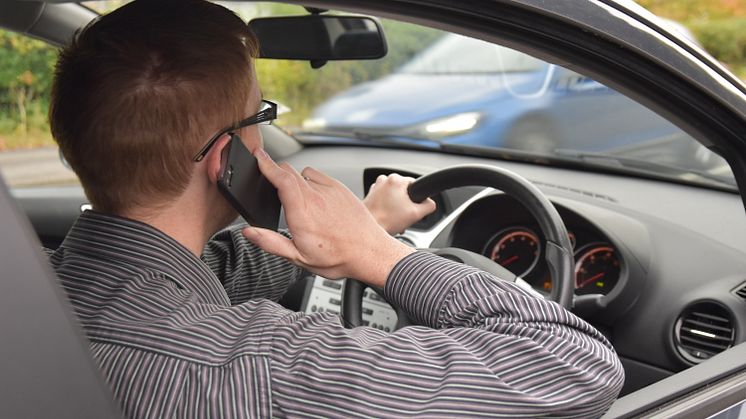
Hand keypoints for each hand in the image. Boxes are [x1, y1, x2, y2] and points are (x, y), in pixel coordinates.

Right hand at [242, 150, 414, 287]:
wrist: (370, 252)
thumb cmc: (338, 257)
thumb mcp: (299, 258)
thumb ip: (270, 243)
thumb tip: (249, 232)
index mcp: (301, 212)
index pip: (280, 178)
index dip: (266, 164)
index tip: (257, 156)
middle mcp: (315, 196)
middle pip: (289, 170)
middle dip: (276, 171)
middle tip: (269, 178)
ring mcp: (330, 190)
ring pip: (303, 172)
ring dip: (294, 178)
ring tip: (296, 197)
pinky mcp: (341, 188)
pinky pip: (319, 176)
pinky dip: (311, 181)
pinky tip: (314, 198)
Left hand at [363, 174, 436, 234]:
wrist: (366, 231)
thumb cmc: (386, 221)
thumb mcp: (416, 214)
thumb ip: (429, 206)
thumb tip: (430, 203)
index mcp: (395, 180)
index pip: (415, 185)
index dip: (417, 199)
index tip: (412, 209)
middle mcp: (384, 180)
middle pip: (404, 192)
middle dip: (406, 205)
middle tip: (403, 217)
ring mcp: (376, 187)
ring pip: (394, 196)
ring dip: (397, 207)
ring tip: (395, 219)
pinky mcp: (370, 195)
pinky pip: (385, 200)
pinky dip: (388, 208)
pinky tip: (388, 219)